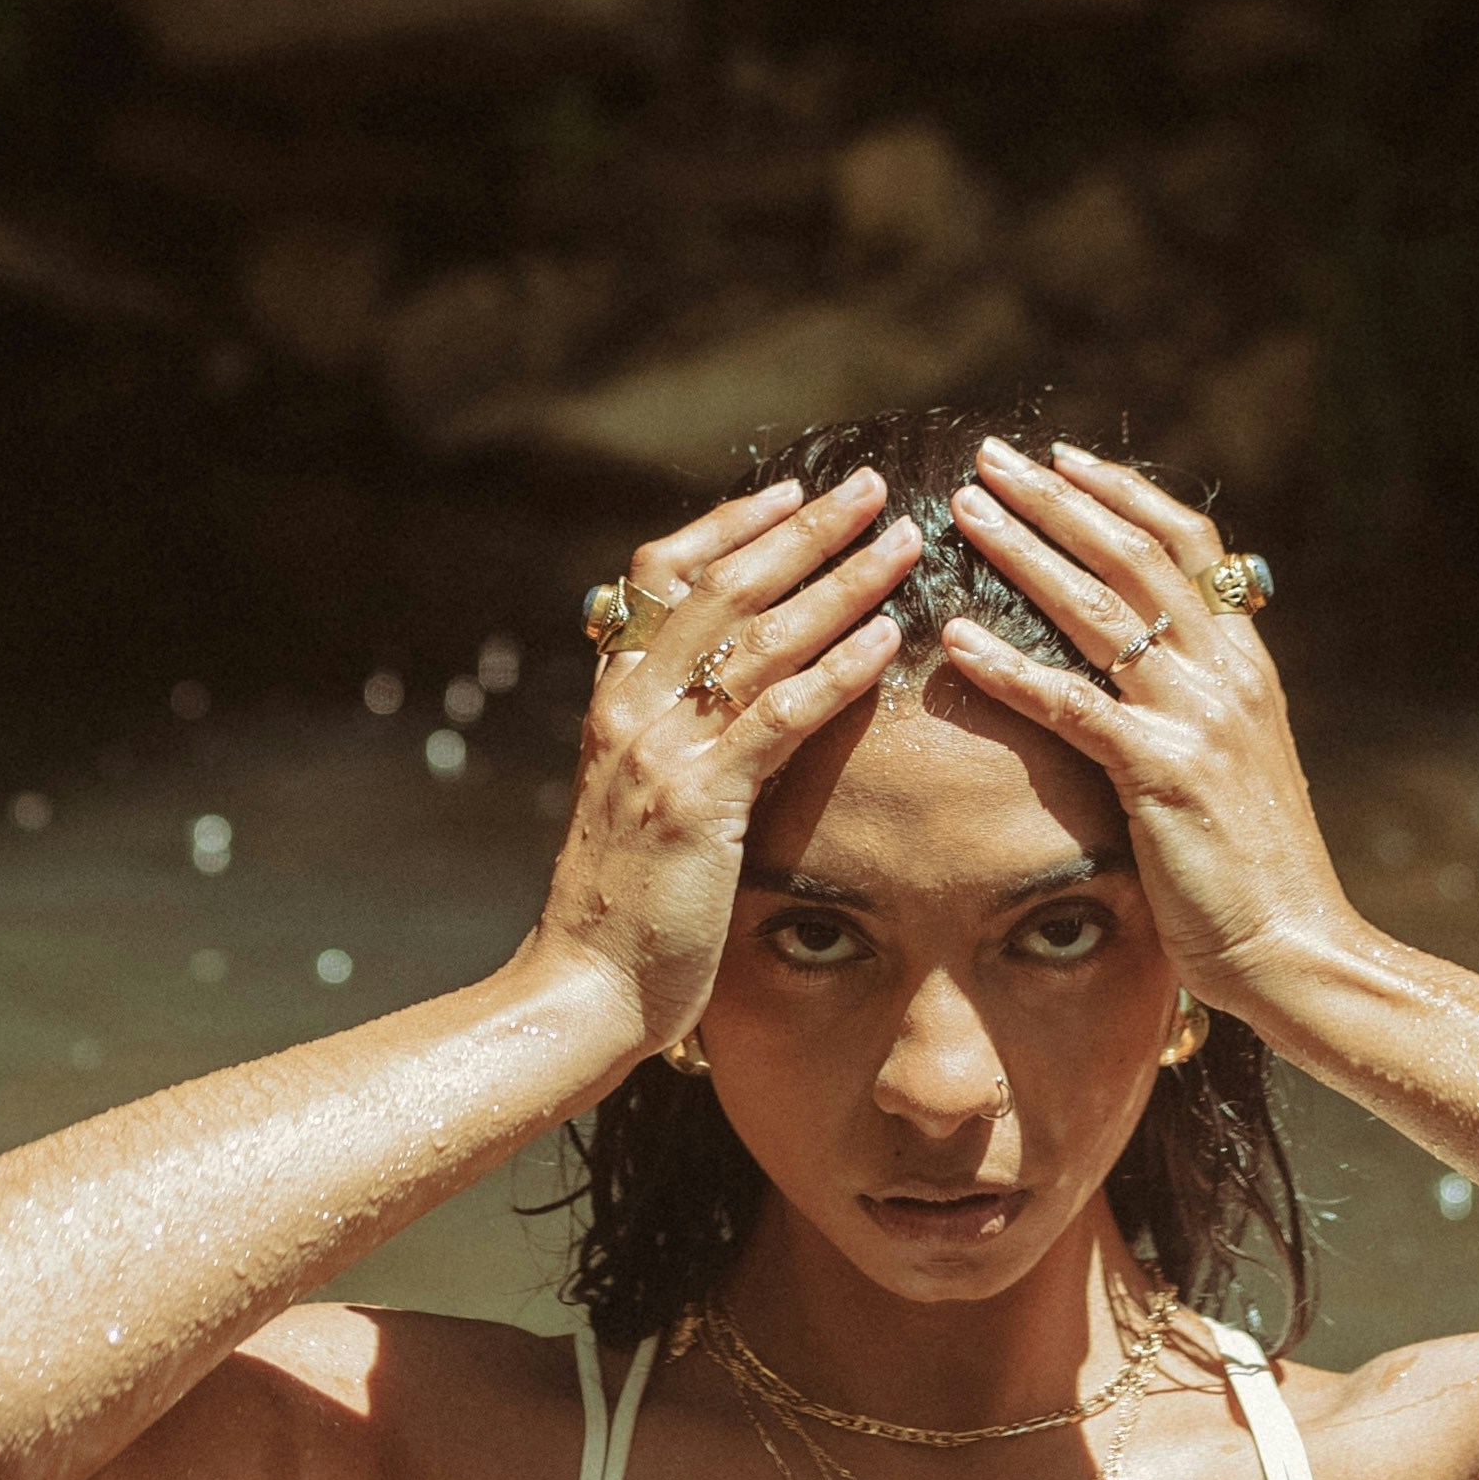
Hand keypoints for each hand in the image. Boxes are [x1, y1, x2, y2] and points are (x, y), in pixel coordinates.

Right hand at [534, 471, 917, 1062]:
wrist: (578, 994)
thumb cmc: (619, 912)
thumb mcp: (635, 805)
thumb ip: (673, 745)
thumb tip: (728, 704)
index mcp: (613, 701)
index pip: (661, 576)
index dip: (729, 525)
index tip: (791, 490)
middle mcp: (629, 709)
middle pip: (720, 585)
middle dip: (800, 528)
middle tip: (866, 485)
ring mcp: (659, 752)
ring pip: (757, 637)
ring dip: (837, 580)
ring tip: (900, 539)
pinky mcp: (697, 804)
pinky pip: (778, 717)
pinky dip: (837, 668)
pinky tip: (890, 638)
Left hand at [940, 441, 1353, 1009]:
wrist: (1297, 947)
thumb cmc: (1258, 867)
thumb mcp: (1241, 761)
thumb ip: (1204, 702)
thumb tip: (1152, 660)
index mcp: (1249, 663)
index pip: (1187, 543)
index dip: (1121, 491)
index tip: (1060, 456)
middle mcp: (1228, 673)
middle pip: (1132, 554)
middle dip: (1054, 498)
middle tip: (989, 458)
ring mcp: (1196, 718)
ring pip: (1097, 607)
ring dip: (1023, 550)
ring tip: (964, 511)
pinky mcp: (1160, 772)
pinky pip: (1071, 702)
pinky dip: (1008, 665)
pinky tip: (955, 639)